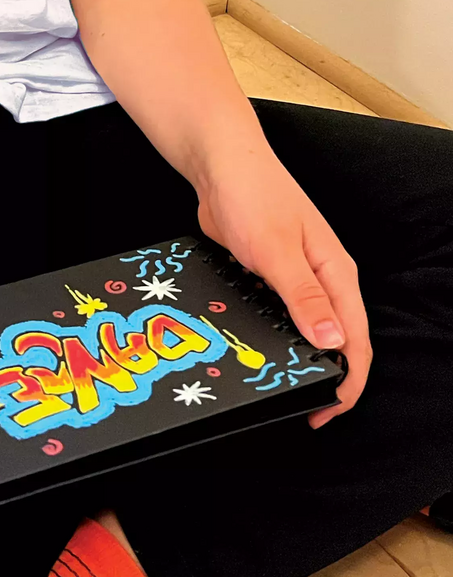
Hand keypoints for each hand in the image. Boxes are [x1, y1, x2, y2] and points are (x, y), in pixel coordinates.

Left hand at [195, 151, 370, 428]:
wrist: (220, 165)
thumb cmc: (254, 196)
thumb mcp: (277, 249)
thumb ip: (302, 294)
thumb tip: (333, 341)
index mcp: (335, 275)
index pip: (356, 340)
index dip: (348, 382)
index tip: (328, 411)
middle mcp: (320, 278)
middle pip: (333, 339)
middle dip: (324, 377)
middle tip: (303, 409)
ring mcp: (293, 275)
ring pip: (302, 328)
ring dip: (296, 356)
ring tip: (278, 387)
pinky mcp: (265, 271)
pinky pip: (274, 312)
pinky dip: (271, 333)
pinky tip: (254, 348)